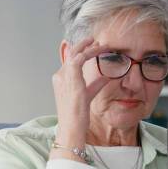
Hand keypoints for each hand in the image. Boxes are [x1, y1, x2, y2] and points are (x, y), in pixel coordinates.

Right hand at [51, 37, 110, 159]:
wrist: (71, 128)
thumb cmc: (78, 116)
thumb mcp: (89, 94)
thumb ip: (96, 84)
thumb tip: (107, 76)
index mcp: (61, 80)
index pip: (70, 60)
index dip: (82, 52)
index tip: (94, 47)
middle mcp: (60, 76)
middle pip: (71, 54)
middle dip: (83, 45)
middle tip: (95, 40)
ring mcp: (63, 77)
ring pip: (75, 53)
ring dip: (88, 47)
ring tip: (99, 43)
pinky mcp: (71, 79)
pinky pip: (78, 59)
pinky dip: (88, 53)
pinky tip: (98, 51)